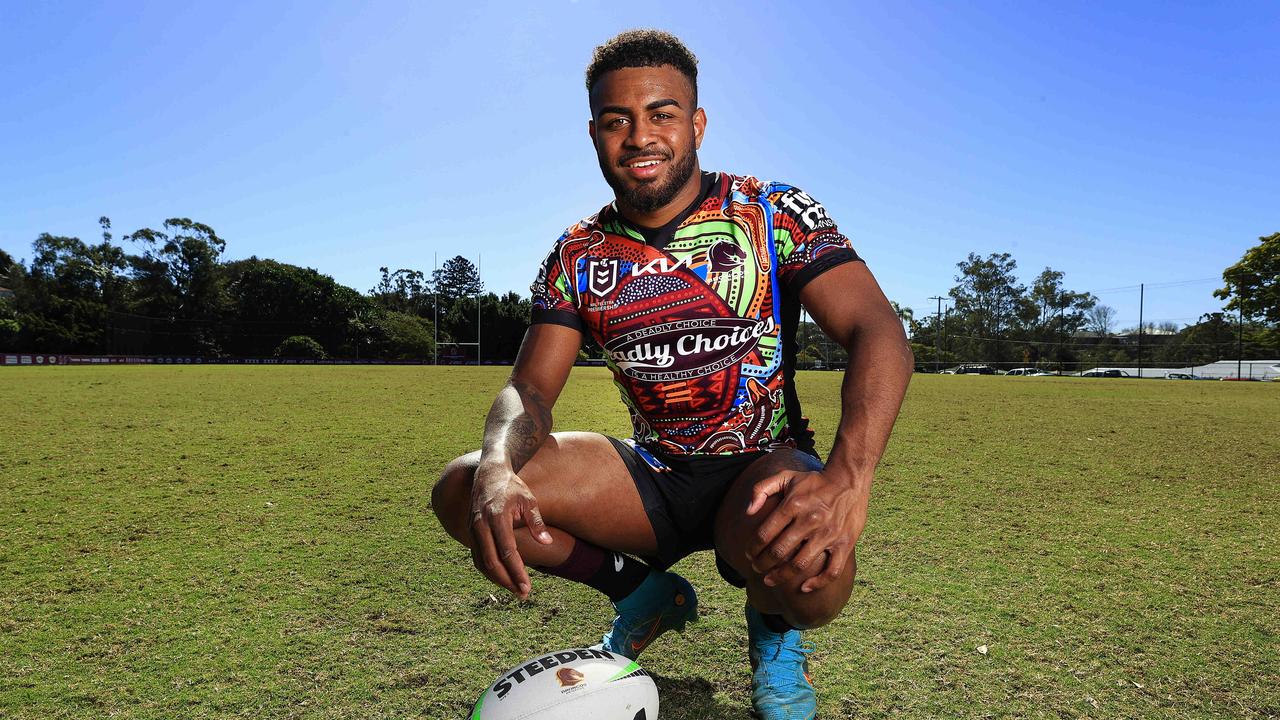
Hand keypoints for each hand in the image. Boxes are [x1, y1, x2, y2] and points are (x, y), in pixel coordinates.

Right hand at [469, 463, 553, 599]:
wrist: (488, 473)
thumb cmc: (512, 487)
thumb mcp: (529, 500)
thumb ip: (536, 522)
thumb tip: (547, 542)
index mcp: (496, 517)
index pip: (507, 552)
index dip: (517, 572)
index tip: (527, 587)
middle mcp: (481, 525)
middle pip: (492, 562)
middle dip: (508, 581)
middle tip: (523, 594)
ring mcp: (473, 530)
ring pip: (482, 563)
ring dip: (498, 579)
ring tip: (515, 590)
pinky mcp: (470, 532)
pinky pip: (477, 557)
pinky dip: (489, 571)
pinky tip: (502, 578)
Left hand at [745, 469, 869, 592]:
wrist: (849, 479)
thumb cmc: (814, 482)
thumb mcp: (785, 476)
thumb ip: (761, 489)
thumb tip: (747, 511)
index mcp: (793, 505)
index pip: (764, 534)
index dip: (752, 549)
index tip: (748, 555)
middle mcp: (809, 520)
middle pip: (778, 552)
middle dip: (762, 564)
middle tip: (756, 569)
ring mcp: (828, 534)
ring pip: (800, 564)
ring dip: (780, 576)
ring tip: (770, 580)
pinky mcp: (845, 544)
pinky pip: (832, 571)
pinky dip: (818, 583)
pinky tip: (804, 587)